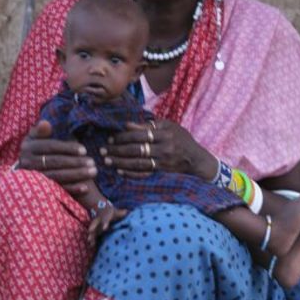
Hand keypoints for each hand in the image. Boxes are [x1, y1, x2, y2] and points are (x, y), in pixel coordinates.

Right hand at [18, 119, 96, 196]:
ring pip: (58, 176)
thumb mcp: (34, 136)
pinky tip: (85, 187)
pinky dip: (72, 189)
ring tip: (93, 172)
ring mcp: (34, 178)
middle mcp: (28, 163)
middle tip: (93, 162)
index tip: (84, 150)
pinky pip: (58, 189)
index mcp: (28, 147)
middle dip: (75, 162)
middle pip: (55, 162)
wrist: (25, 166)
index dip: (67, 148)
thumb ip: (41, 130)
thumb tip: (46, 123)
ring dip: (77, 175)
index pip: (50, 147)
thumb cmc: (35, 146)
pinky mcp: (41, 189)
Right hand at [87, 203, 128, 245]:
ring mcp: (96, 225)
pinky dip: (92, 239)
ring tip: (89, 241)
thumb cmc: (111, 212)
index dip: (105, 223)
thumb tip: (128, 212)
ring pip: (92, 229)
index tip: (104, 228)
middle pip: (95, 223)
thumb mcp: (116, 212)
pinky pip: (92, 234)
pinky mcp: (95, 229)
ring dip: (91, 235)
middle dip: (93, 228)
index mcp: (105, 216)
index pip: (105, 219)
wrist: (102, 208)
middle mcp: (99, 220)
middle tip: (90, 232)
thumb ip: (121, 213)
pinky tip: (91, 245)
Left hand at [99, 119, 215, 179]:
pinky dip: (131, 173)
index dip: (123, 137)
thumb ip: (150, 126)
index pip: (140, 135)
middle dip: (117, 150)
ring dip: (120, 162)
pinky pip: (144, 174)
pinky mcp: (163, 173)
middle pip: (136, 149)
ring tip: (106, 160)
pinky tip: (120, 171)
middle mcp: (165, 148)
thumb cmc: (182, 140)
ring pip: (138, 163)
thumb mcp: (170, 127)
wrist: (197, 161)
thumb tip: (127, 125)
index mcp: (165, 134)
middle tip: (102, 150)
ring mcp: (164, 162)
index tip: (110, 138)